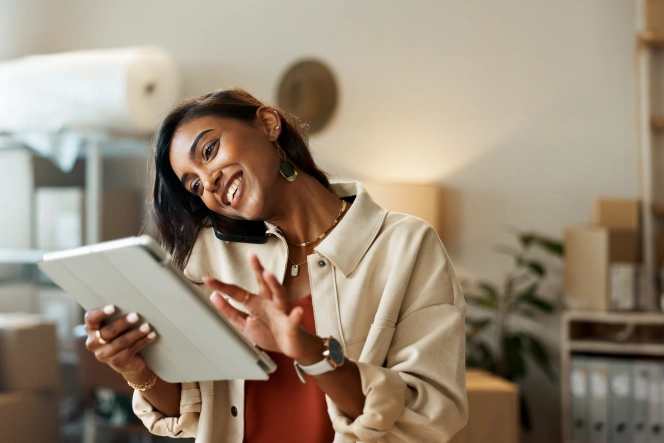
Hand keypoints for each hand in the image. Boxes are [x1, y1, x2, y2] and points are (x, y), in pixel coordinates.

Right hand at [84, 305, 156, 375]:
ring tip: (147, 326)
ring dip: (136, 333)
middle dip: (123, 323)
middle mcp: (93, 343)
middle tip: (136, 316)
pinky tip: (152, 335)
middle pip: (108, 331)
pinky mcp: (117, 362)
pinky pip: (131, 350)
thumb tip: (134, 300)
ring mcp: (104, 354)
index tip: (113, 307)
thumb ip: (117, 315)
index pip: (91, 319)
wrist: (127, 360)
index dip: (101, 313)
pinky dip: (143, 341)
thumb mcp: (116, 324)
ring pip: (121, 342)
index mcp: (91, 329)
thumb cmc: (121, 334)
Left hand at [206, 253, 321, 360]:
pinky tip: (297, 311)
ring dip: (274, 284)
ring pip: (279, 294)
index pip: (237, 292)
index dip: (223, 286)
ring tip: (268, 274)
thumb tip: (214, 296)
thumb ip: (229, 311)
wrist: (289, 347)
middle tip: (251, 256)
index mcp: (256, 303)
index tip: (208, 280)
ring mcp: (281, 312)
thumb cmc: (269, 333)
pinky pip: (294, 319)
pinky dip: (296, 315)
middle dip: (257, 269)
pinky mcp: (291, 324)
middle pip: (263, 283)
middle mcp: (269, 303)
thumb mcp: (244, 324)